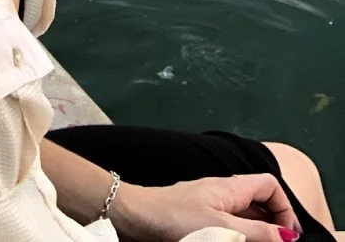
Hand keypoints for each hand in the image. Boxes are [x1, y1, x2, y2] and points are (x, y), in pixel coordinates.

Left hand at [112, 175, 300, 241]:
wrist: (134, 216)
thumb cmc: (174, 217)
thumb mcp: (221, 228)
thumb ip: (256, 231)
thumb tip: (288, 236)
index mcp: (230, 187)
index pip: (269, 185)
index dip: (284, 208)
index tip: (288, 237)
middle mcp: (222, 192)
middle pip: (259, 201)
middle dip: (272, 222)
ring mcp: (209, 204)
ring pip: (243, 213)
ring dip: (254, 230)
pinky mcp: (196, 218)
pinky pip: (227, 223)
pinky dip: (236, 233)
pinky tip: (232, 241)